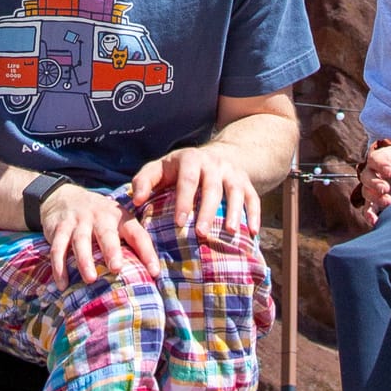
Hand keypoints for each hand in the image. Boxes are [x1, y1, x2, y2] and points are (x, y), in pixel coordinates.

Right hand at [39, 181, 160, 284]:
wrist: (64, 197)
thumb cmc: (99, 218)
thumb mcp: (116, 222)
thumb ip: (129, 241)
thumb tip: (151, 274)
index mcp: (120, 217)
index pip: (137, 234)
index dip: (147, 252)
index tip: (155, 272)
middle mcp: (100, 216)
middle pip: (106, 233)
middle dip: (112, 250)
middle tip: (116, 268)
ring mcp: (79, 221)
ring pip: (81, 240)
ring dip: (85, 260)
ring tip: (91, 279)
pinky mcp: (60, 227)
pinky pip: (58, 247)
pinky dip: (59, 266)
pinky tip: (62, 284)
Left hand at [127, 145, 260, 241]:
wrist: (215, 156)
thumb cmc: (179, 170)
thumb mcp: (159, 168)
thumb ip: (144, 181)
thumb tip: (135, 202)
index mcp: (190, 159)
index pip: (188, 179)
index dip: (184, 200)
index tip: (178, 223)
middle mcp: (213, 163)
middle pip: (212, 187)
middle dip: (207, 211)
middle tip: (200, 234)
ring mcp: (232, 173)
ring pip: (235, 192)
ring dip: (233, 212)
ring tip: (230, 233)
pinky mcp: (246, 183)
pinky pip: (253, 197)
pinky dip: (254, 214)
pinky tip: (252, 232)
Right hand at [354, 137, 390, 226]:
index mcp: (378, 159)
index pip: (375, 160)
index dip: (380, 166)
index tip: (390, 172)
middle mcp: (371, 174)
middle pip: (366, 178)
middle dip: (375, 184)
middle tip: (386, 188)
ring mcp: (371, 189)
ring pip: (366, 194)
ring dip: (375, 199)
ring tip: (389, 202)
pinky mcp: (374, 203)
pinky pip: (368, 209)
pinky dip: (369, 215)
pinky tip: (375, 221)